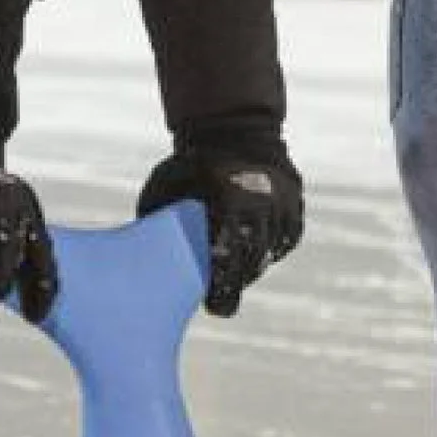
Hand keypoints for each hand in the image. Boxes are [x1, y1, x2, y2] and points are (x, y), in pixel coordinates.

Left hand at [137, 143, 303, 315]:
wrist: (236, 130)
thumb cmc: (191, 163)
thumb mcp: (165, 185)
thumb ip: (157, 218)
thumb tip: (141, 256)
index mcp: (229, 203)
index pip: (228, 259)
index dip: (222, 289)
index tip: (213, 306)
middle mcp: (262, 207)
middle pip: (251, 262)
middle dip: (235, 283)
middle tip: (221, 301)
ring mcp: (283, 207)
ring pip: (269, 254)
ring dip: (251, 268)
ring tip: (233, 275)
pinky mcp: (295, 208)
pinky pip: (284, 242)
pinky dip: (269, 251)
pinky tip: (251, 252)